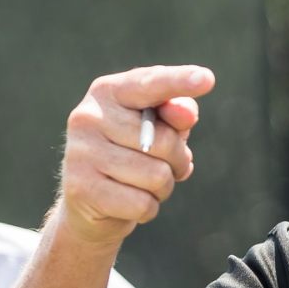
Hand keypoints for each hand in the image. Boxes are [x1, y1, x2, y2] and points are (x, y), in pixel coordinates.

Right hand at [58, 65, 214, 246]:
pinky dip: (149, 208)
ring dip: (163, 187)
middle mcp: (88, 117)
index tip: (207, 79)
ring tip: (144, 185)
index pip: (149, 84)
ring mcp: (81, 153)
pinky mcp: (81, 189)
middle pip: (164, 140)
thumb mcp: (158, 129)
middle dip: (177, 160)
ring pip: (157, 176)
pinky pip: (142, 204)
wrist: (90, 202)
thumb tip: (187, 112)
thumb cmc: (133, 155)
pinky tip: (130, 202)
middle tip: (168, 167)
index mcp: (108, 92)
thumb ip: (177, 114)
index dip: (178, 82)